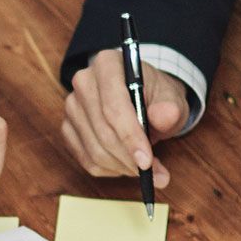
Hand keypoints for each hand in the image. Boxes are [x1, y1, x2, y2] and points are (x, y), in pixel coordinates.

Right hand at [60, 48, 189, 189]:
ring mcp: (72, 106)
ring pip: (94, 149)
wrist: (143, 96)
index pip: (113, 106)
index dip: (130, 136)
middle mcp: (83, 82)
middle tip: (155, 175)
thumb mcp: (171, 98)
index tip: (147, 161)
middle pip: (103, 130)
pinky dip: (110, 169)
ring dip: (123, 167)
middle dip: (130, 158)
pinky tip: (127, 165)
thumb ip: (170, 107)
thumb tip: (164, 117)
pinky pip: (86, 159)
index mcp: (108, 64)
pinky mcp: (68, 128)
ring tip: (146, 171)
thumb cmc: (156, 96)